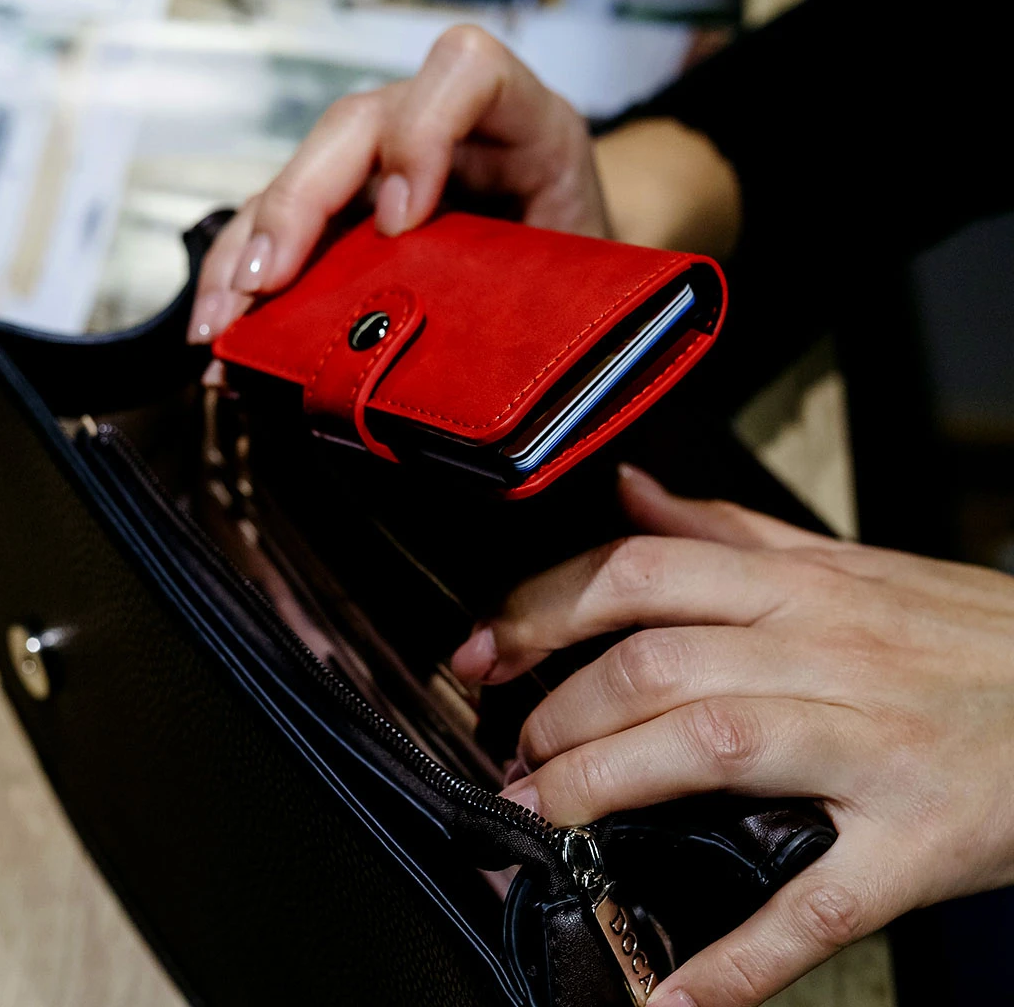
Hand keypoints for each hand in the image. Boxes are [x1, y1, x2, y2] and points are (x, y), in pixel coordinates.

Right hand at [187, 24, 608, 342]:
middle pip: (353, 127)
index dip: (424, 132)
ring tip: (222, 321)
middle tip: (265, 284)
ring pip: (302, 174)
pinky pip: (287, 224)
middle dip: (298, 204)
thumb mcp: (584, 275)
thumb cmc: (585, 268)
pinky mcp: (357, 210)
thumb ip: (546, 289)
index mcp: (524, 125)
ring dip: (249, 248)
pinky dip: (246, 273)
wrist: (581, 275)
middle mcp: (444, 130)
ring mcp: (392, 166)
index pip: (470, 72)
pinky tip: (224, 324)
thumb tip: (472, 372)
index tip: (401, 221)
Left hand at [452, 463, 1013, 1005]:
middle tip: (514, 755)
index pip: (638, 572)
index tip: (487, 650)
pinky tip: (672, 990)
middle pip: (655, 663)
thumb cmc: (959, 633)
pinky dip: (739, 952)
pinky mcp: (917, 839)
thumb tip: (629, 490)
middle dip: (557, 712)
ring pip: (711, 743)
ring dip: (606, 783)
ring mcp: (869, 744)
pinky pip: (817, 900)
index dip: (543, 609)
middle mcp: (823, 651)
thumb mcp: (840, 559)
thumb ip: (723, 527)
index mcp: (796, 585)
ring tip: (544, 820)